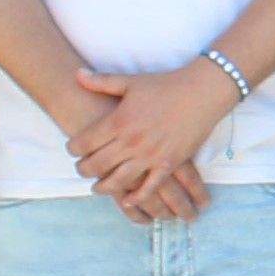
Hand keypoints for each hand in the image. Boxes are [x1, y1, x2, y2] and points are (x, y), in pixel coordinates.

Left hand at [68, 63, 232, 217]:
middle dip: (83, 170)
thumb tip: (76, 74)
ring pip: (117, 180)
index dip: (72, 148)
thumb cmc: (165, 85)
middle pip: (96, 165)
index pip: (83, 143)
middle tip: (82, 169)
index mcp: (119, 121)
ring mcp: (150, 155)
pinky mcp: (168, 164)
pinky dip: (136, 198)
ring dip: (103, 187)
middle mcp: (131, 141)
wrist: (201, 92)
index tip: (72, 149)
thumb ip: (101, 81)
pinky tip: (127, 201)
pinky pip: (149, 187)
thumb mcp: (130, 81)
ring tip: (98, 187)